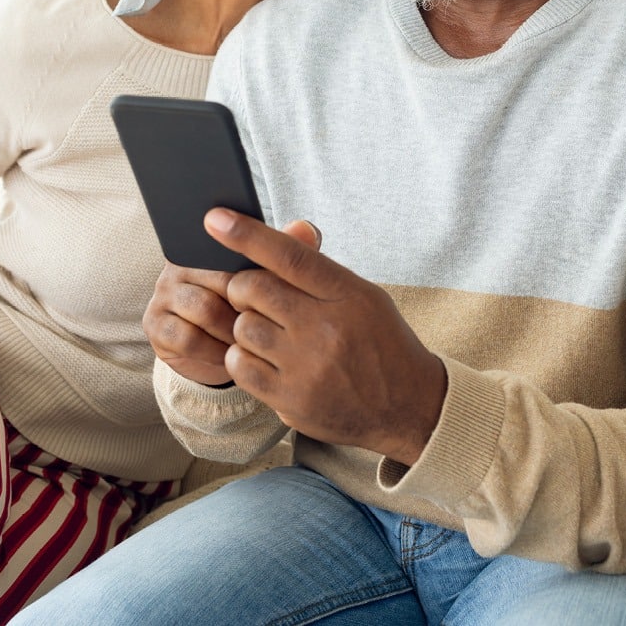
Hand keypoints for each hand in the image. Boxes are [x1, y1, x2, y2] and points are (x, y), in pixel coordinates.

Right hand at [143, 220, 322, 387]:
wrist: (219, 354)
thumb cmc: (248, 309)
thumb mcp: (272, 282)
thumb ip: (292, 253)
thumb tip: (306, 228)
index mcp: (206, 243)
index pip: (231, 249)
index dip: (257, 276)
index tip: (273, 296)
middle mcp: (179, 263)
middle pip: (221, 280)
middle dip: (248, 307)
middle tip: (268, 324)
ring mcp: (164, 292)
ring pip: (204, 309)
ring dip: (232, 330)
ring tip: (250, 340)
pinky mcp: (155, 324)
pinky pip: (187, 337)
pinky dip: (213, 350)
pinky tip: (227, 354)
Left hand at [206, 208, 446, 465]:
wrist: (411, 407)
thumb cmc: (380, 342)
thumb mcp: (362, 296)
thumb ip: (320, 268)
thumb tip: (287, 228)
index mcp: (347, 294)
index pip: (289, 255)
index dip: (247, 234)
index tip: (214, 218)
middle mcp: (326, 328)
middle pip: (252, 288)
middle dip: (244, 288)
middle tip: (257, 297)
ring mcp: (307, 367)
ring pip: (242, 326)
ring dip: (246, 325)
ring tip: (270, 333)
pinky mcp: (291, 399)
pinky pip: (239, 365)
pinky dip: (243, 358)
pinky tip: (264, 359)